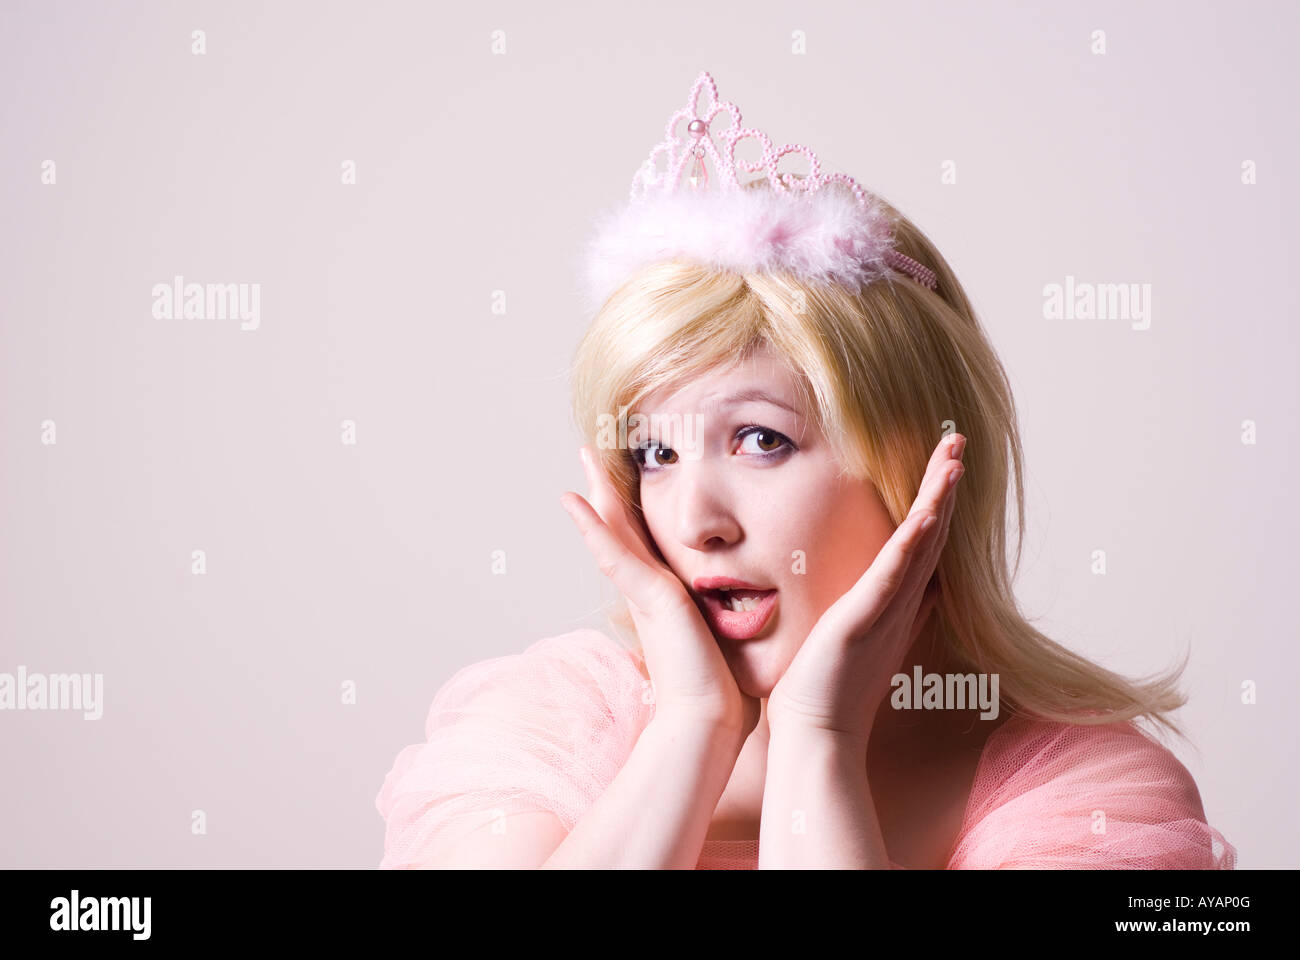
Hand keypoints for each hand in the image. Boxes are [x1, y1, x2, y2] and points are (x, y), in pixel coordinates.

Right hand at [560, 445, 760, 736]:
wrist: (711, 720)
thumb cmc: (725, 687)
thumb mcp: (731, 634)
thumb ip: (735, 613)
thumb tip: (758, 604)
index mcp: (668, 596)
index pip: (648, 541)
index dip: (636, 509)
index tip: (631, 476)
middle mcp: (650, 590)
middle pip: (624, 526)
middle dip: (609, 490)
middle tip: (591, 454)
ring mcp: (644, 593)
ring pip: (614, 530)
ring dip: (597, 493)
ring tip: (583, 457)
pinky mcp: (647, 598)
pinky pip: (612, 553)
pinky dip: (591, 527)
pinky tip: (573, 500)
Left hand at [766, 433, 964, 741]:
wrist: (817, 733)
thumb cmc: (826, 689)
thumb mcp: (855, 635)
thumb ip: (877, 610)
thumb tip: (901, 591)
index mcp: (894, 601)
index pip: (922, 540)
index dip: (936, 500)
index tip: (944, 461)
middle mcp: (900, 601)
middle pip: (931, 531)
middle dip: (943, 484)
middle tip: (956, 440)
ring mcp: (888, 609)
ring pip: (921, 544)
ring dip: (938, 499)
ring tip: (953, 457)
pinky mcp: (867, 619)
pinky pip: (896, 573)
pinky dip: (914, 541)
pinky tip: (928, 511)